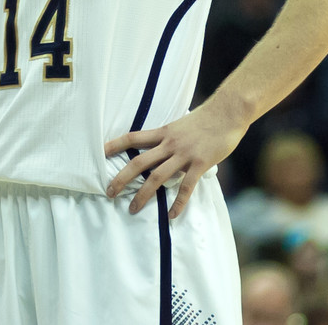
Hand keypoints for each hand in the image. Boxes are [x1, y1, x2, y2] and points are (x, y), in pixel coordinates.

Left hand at [103, 104, 244, 218]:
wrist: (227, 112)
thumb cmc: (206, 118)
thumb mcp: (181, 124)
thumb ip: (170, 137)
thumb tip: (162, 148)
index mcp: (163, 132)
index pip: (132, 138)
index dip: (114, 145)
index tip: (99, 153)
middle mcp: (169, 143)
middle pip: (139, 162)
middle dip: (121, 178)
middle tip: (109, 192)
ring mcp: (184, 154)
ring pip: (157, 177)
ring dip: (143, 195)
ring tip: (132, 209)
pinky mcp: (200, 163)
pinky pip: (186, 187)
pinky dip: (178, 203)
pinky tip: (170, 215)